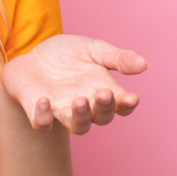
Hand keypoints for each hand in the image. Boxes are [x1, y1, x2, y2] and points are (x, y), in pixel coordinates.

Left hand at [0, 34, 148, 134]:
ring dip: (80, 117)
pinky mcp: (38, 111)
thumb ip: (117, 58)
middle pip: (102, 118)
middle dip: (104, 108)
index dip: (127, 105)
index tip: (132, 98)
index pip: (121, 105)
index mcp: (102, 90)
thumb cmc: (66, 54)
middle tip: (103, 93)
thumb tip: (144, 65)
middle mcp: (86, 105)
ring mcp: (62, 110)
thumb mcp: (92, 49)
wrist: (32, 55)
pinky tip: (44, 101)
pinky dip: (43, 118)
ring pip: (77, 126)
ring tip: (80, 101)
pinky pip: (42, 124)